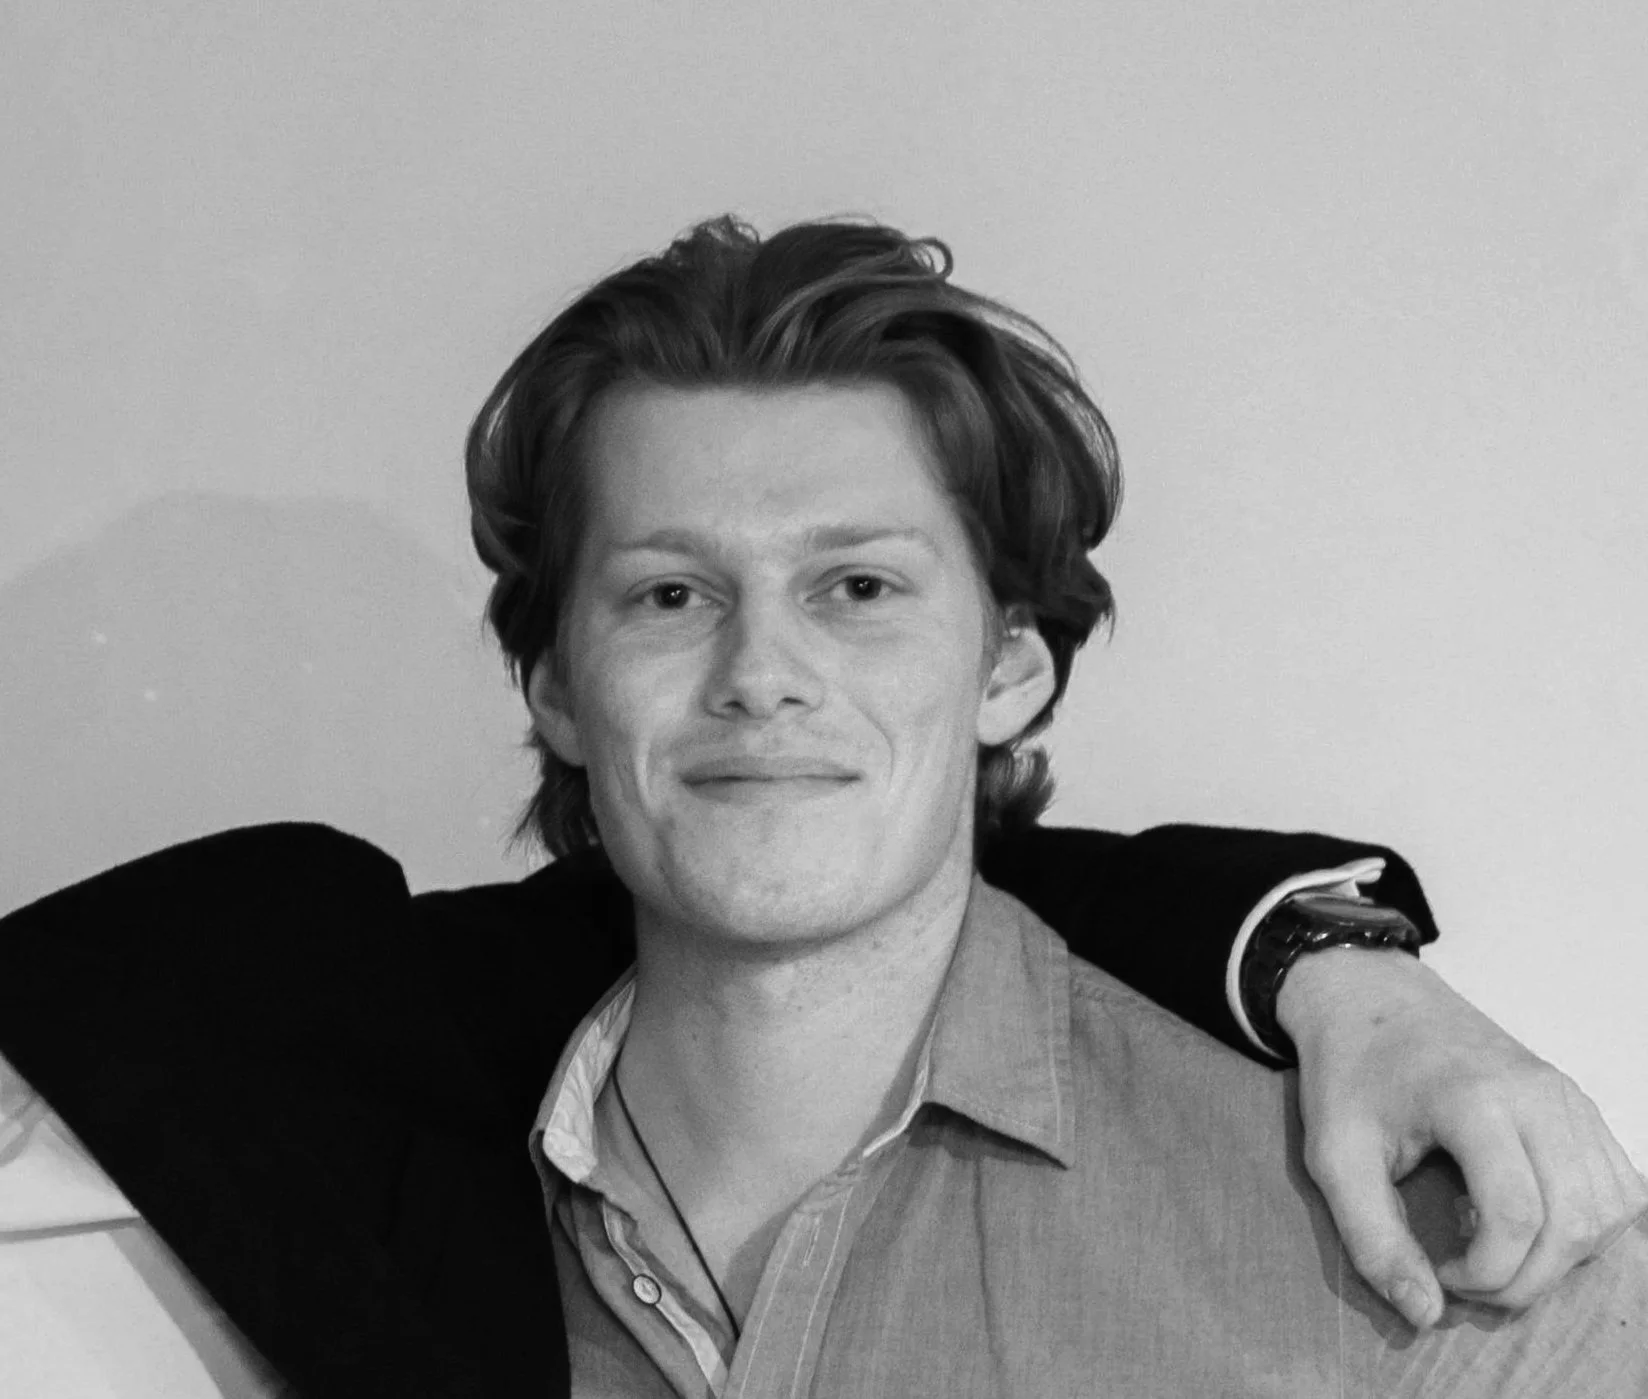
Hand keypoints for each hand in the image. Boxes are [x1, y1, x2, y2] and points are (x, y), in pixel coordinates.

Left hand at [1278, 947, 1647, 1329]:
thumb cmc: (1349, 1073)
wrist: (1369, 996)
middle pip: (1575, 1222)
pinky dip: (1586, 1225)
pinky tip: (1527, 1219)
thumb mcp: (1334, 1156)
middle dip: (1526, 1279)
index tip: (1440, 1272)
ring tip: (1494, 1246)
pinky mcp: (1577, 1103)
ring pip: (1609, 1210)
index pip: (1518, 1215)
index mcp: (1474, 1098)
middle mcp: (1537, 1094)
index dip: (1487, 1273)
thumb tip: (1424, 1313)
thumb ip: (1372, 1237)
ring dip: (1561, 1257)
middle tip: (1466, 1277)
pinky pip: (1618, 1185)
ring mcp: (1566, 1095)